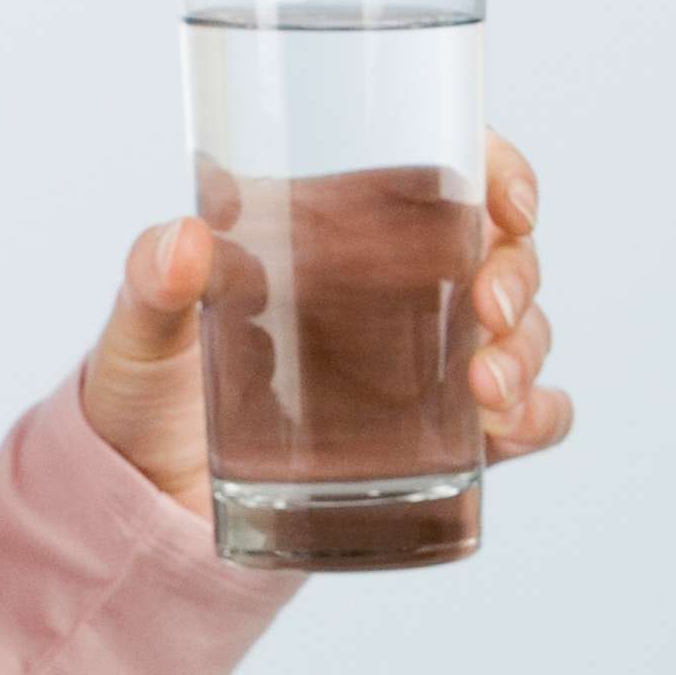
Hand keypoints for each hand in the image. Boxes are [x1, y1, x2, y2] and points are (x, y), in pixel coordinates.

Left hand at [79, 127, 575, 512]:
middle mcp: (392, 298)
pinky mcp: (423, 442)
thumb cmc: (144, 391)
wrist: (141, 498)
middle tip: (489, 310)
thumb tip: (183, 242)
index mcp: (340, 242)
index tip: (510, 207)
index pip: (447, 182)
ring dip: (527, 350)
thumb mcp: (139, 331)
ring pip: (517, 335)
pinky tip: (511, 427)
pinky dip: (535, 419)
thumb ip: (152, 283)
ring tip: (487, 386)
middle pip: (499, 257)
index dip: (500, 176)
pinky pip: (511, 422)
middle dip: (518, 275)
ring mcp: (416, 371)